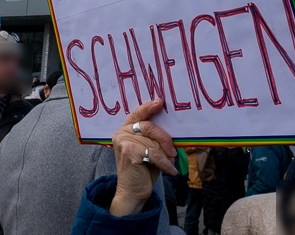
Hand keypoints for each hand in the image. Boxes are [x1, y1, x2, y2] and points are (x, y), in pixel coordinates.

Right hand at [109, 98, 176, 216]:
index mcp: (125, 130)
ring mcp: (123, 142)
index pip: (137, 114)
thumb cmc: (143, 170)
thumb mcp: (149, 150)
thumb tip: (171, 125)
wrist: (132, 192)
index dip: (148, 107)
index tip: (160, 102)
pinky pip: (154, 153)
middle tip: (173, 151)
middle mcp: (121, 134)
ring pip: (153, 141)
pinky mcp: (129, 153)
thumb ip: (153, 137)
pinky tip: (170, 170)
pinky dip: (165, 163)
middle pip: (149, 127)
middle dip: (165, 139)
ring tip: (170, 163)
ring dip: (166, 155)